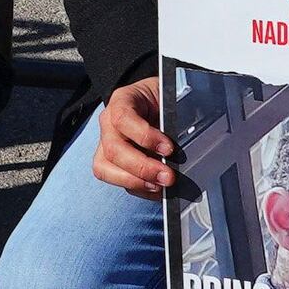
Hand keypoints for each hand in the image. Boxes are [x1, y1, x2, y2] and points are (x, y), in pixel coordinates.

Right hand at [92, 75, 178, 196]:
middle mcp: (108, 124)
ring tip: (160, 186)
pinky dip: (139, 188)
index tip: (169, 149)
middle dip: (142, 168)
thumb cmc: (162, 100)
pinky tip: (157, 189)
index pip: (122, 118)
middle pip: (113, 150)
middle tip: (168, 177)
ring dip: (135, 181)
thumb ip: (173, 116)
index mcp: (122, 101)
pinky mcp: (111, 164)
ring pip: (105, 168)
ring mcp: (106, 144)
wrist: (155, 103)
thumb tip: (183, 142)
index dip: (144, 136)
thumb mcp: (169, 99)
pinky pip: (117, 181)